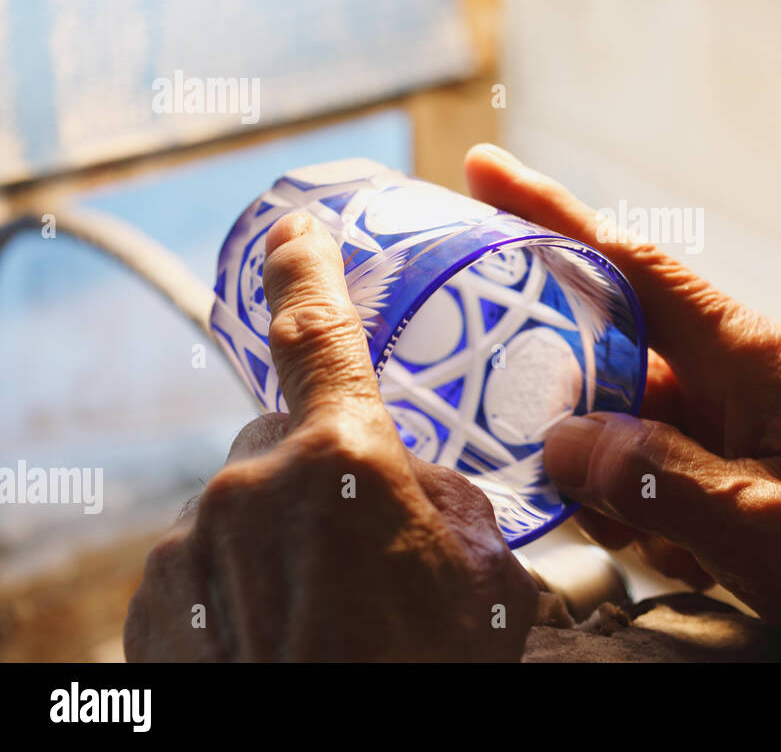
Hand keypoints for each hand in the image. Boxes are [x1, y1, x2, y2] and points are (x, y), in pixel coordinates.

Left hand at [124, 212, 536, 660]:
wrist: (328, 744)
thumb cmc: (425, 669)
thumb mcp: (485, 578)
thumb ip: (448, 505)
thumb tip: (422, 491)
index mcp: (340, 459)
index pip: (318, 335)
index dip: (308, 271)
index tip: (294, 225)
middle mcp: (248, 488)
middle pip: (280, 441)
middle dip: (318, 472)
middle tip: (365, 544)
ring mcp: (190, 549)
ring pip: (241, 511)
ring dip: (280, 542)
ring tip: (329, 616)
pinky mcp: (151, 609)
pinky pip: (203, 567)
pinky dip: (237, 589)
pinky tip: (281, 637)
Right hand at [464, 144, 780, 635]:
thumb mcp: (761, 521)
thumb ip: (655, 477)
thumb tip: (561, 439)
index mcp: (756, 354)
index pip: (637, 266)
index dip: (554, 217)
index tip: (485, 171)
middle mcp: (752, 371)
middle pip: (625, 355)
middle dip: (575, 409)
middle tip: (549, 463)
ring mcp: (759, 418)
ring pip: (644, 425)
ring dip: (624, 486)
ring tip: (667, 546)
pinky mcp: (766, 461)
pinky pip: (680, 467)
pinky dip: (662, 512)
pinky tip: (695, 561)